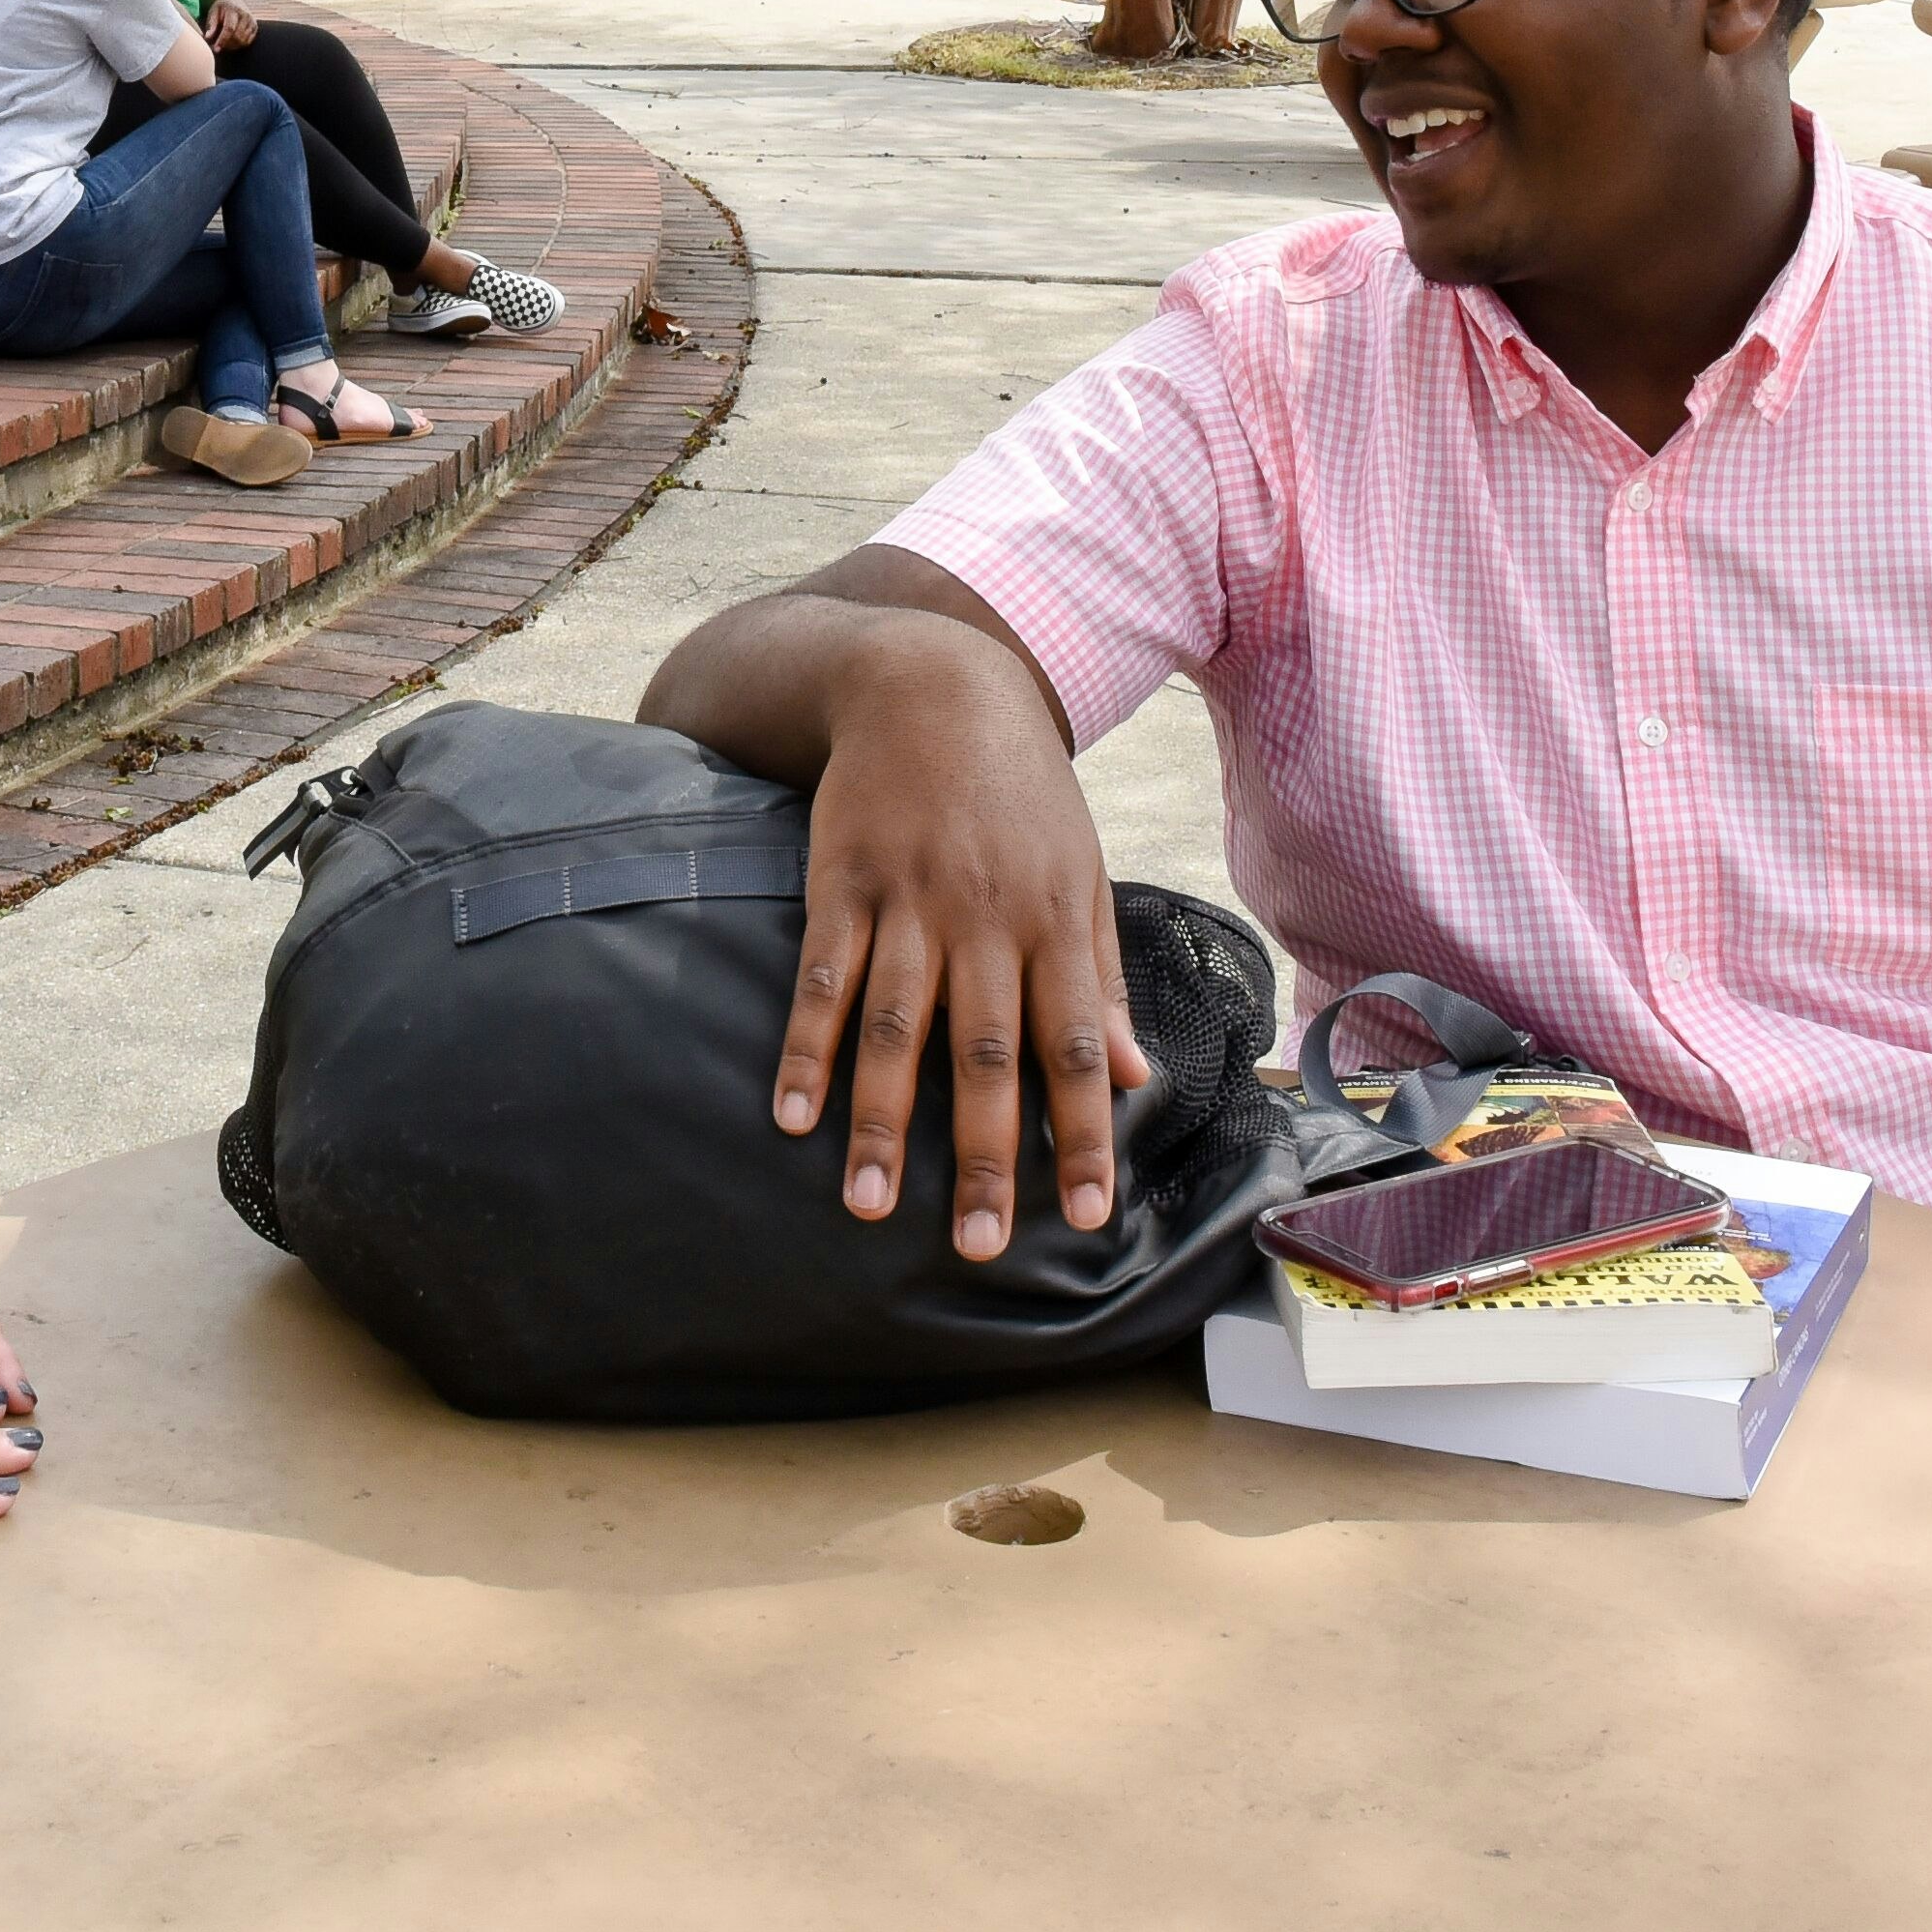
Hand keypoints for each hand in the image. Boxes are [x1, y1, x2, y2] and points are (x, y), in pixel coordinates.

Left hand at [202, 0, 263, 50]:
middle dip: (226, 45)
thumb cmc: (221, 8)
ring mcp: (252, 22)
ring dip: (232, 46)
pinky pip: (248, 42)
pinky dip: (239, 45)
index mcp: (234, 10)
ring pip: (243, 41)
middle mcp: (246, 15)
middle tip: (216, 47)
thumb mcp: (213, 12)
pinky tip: (230, 43)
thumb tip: (207, 37)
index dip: (223, 40)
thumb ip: (211, 24)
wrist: (234, 0)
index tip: (216, 49)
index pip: (230, 28)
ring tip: (222, 45)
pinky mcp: (255, 27)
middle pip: (237, 36)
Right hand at [778, 624, 1144, 1255]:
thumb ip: (1102, 978)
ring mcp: (909, 901)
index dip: (1085, 1133)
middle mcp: (986, 920)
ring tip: (869, 1207)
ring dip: (883, 1123)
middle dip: (985, 1156)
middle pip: (987, 1056)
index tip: (1088, 1215)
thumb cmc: (1018, 792)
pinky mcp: (841, 883)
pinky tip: (791, 1115)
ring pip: (897, 1030)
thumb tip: (1140, 1077)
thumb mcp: (1081, 873)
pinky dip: (805, 1048)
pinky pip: (822, 979)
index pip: (1077, 1047)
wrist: (928, 684)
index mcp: (1054, 923)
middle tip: (976, 1247)